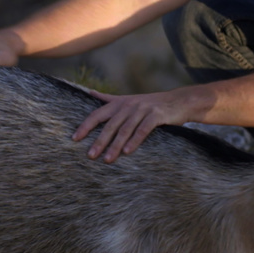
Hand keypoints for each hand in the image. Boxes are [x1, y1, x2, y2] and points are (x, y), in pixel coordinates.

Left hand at [72, 89, 193, 161]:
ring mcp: (142, 109)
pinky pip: (143, 129)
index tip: (74, 139)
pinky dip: (135, 141)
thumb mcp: (129, 99)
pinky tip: (128, 152)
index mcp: (119, 102)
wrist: (179, 101)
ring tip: (108, 160)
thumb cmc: (151, 104)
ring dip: (115, 145)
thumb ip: (109, 99)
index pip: (98, 114)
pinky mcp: (156, 115)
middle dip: (99, 141)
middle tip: (90, 156)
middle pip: (110, 125)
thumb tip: (90, 92)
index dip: (85, 126)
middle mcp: (129, 104)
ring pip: (125, 129)